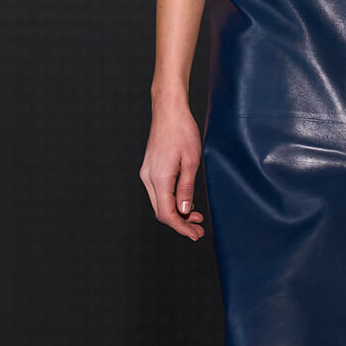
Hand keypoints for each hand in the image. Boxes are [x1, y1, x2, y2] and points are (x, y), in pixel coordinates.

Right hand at [140, 100, 206, 239]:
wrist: (169, 111)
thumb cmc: (182, 131)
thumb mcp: (191, 161)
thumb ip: (186, 188)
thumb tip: (183, 210)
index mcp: (159, 178)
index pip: (167, 214)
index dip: (181, 227)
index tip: (195, 234)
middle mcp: (149, 178)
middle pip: (161, 212)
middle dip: (180, 223)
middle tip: (198, 230)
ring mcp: (147, 173)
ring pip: (160, 203)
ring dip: (177, 212)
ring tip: (196, 216)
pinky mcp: (150, 169)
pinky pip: (159, 192)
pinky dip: (172, 201)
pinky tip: (186, 201)